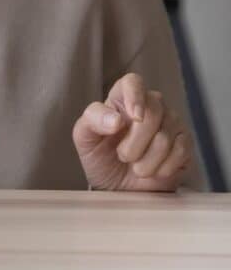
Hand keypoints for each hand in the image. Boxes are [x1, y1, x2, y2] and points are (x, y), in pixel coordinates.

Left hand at [72, 72, 192, 190]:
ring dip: (147, 160)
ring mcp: (170, 123)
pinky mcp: (185, 143)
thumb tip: (115, 119)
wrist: (118, 187)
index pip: (133, 82)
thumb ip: (93, 120)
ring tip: (136, 167)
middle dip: (135, 142)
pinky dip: (163, 167)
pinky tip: (154, 171)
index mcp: (122, 98)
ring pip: (166, 135)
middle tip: (123, 156)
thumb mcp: (85, 138)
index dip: (135, 96)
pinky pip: (180, 151)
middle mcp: (150, 105)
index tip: (134, 116)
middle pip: (153, 111)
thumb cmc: (101, 157)